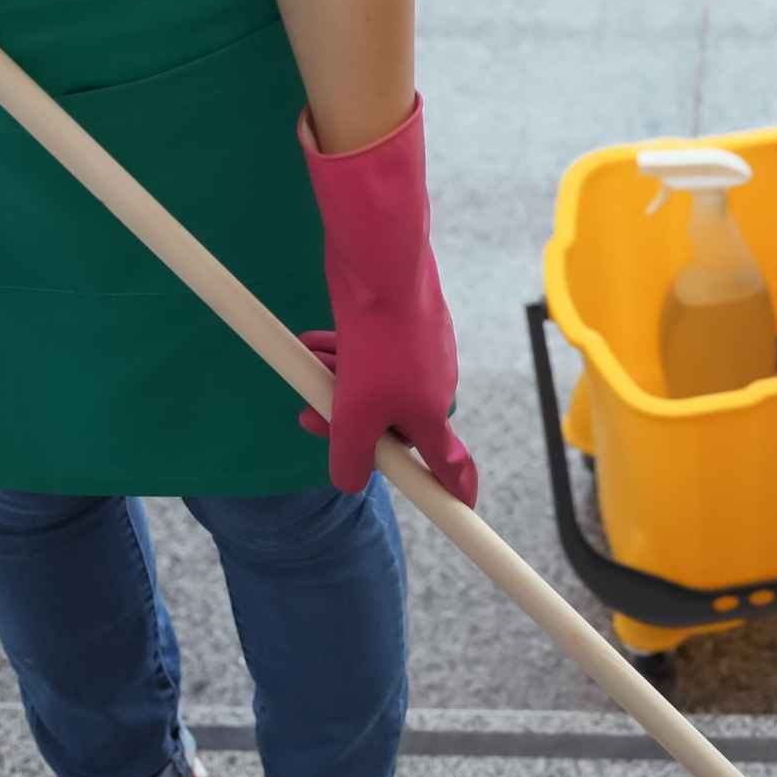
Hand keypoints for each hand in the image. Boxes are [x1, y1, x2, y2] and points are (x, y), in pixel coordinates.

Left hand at [298, 95, 477, 506]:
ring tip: (310, 363)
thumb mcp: (354, 413)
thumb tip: (350, 482)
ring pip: (375, 384)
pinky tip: (315, 342)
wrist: (384, 267)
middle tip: (311, 414)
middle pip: (391, 422)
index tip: (466, 509)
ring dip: (339, 383)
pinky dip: (345, 354)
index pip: (450, 464)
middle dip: (349, 420)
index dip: (456, 490)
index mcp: (432, 414)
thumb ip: (351, 457)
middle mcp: (434, 387)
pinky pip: (374, 353)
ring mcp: (423, 353)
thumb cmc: (378, 344)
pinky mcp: (408, 325)